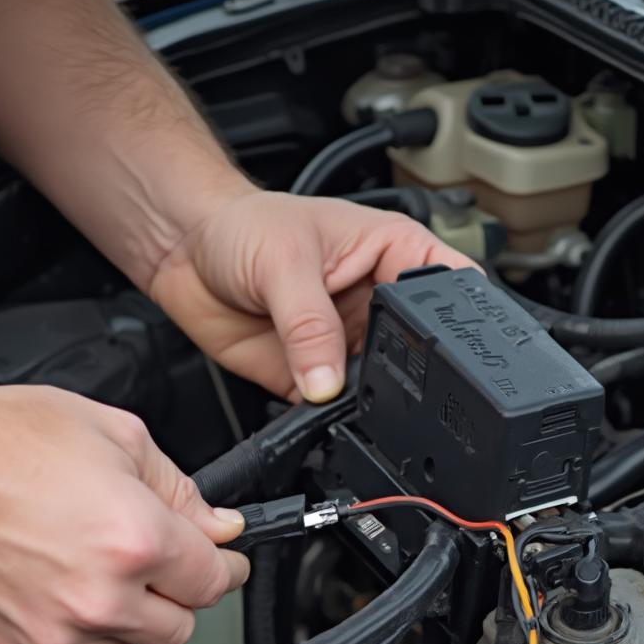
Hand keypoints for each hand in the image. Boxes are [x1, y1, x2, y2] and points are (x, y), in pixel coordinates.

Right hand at [0, 378, 248, 643]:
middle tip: (158, 562)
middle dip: (178, 594)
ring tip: (94, 565)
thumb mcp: (117, 437)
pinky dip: (76, 629)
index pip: (214, 582)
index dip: (225, 567)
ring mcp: (56, 632)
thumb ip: (181, 490)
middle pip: (179, 628)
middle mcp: (100, 597)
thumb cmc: (2, 442)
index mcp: (136, 541)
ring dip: (128, 615)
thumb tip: (219, 525)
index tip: (223, 561)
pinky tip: (58, 584)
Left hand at [147, 191, 479, 401]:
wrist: (185, 250)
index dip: (457, 318)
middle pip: (420, 349)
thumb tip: (328, 380)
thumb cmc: (241, 225)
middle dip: (409, 369)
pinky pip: (334, 410)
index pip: (450, 289)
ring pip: (381, 388)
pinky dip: (329, 417)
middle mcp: (379, 302)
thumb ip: (310, 324)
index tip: (436, 342)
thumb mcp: (284, 262)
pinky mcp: (315, 376)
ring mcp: (349, 342)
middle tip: (372, 367)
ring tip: (334, 382)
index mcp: (395, 254)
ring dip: (367, 398)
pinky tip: (315, 400)